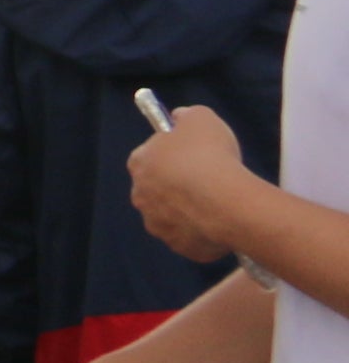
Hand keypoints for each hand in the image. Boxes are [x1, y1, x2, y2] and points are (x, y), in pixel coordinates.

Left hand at [129, 104, 260, 259]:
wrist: (224, 202)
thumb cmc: (209, 155)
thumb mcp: (200, 118)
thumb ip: (186, 116)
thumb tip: (178, 118)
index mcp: (140, 163)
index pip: (150, 155)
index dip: (172, 153)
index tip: (193, 154)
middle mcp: (140, 196)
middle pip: (158, 187)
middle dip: (179, 184)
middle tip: (208, 179)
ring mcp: (157, 224)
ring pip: (172, 214)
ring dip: (189, 209)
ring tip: (217, 202)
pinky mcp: (178, 246)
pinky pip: (190, 236)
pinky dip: (203, 231)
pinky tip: (221, 222)